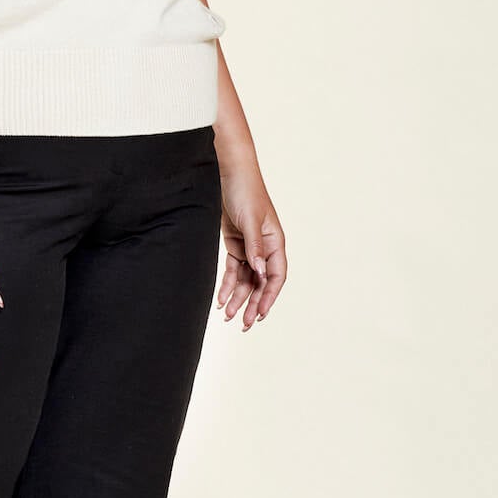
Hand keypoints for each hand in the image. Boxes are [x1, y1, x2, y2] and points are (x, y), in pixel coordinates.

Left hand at [215, 155, 284, 328]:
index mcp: (275, 242)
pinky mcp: (234, 244)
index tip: (261, 314)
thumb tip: (259, 273)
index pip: (276, 276)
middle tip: (244, 325)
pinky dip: (227, 285)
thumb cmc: (245, 191)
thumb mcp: (251, 220)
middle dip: (253, 304)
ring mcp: (249, 246)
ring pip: (246, 279)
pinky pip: (233, 270)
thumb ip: (255, 247)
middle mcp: (264, 247)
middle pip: (260, 282)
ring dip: (238, 298)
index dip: (269, 296)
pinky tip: (221, 300)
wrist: (226, 172)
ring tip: (228, 317)